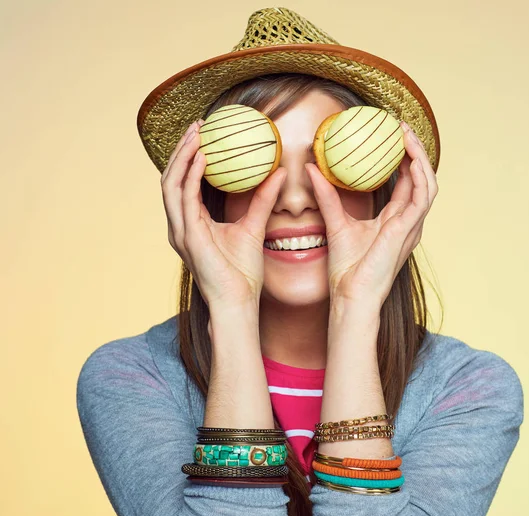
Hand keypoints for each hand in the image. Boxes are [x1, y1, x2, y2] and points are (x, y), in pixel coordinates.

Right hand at [160, 120, 287, 311]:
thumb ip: (263, 199)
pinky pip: (185, 197)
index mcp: (191, 224)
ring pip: (171, 183)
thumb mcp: (254, 226)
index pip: (184, 183)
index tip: (204, 134)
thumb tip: (280, 173)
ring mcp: (180, 231)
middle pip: (172, 177)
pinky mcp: (188, 236)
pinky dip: (191, 174)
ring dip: (182, 155)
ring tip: (197, 132)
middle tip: (198, 124)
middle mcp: (180, 225)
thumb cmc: (243, 273)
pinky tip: (203, 156)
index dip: (190, 157)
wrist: (239, 301)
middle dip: (182, 149)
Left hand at [305, 122, 438, 313]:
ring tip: (406, 134)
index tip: (390, 136)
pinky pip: (423, 195)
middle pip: (420, 179)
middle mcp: (408, 223)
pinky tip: (409, 155)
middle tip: (400, 126)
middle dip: (414, 151)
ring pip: (427, 183)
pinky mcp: (408, 230)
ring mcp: (411, 227)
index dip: (402, 159)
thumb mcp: (335, 223)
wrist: (350, 295)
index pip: (405, 184)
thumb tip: (311, 168)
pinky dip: (420, 173)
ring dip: (420, 157)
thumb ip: (327, 196)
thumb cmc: (346, 269)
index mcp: (394, 222)